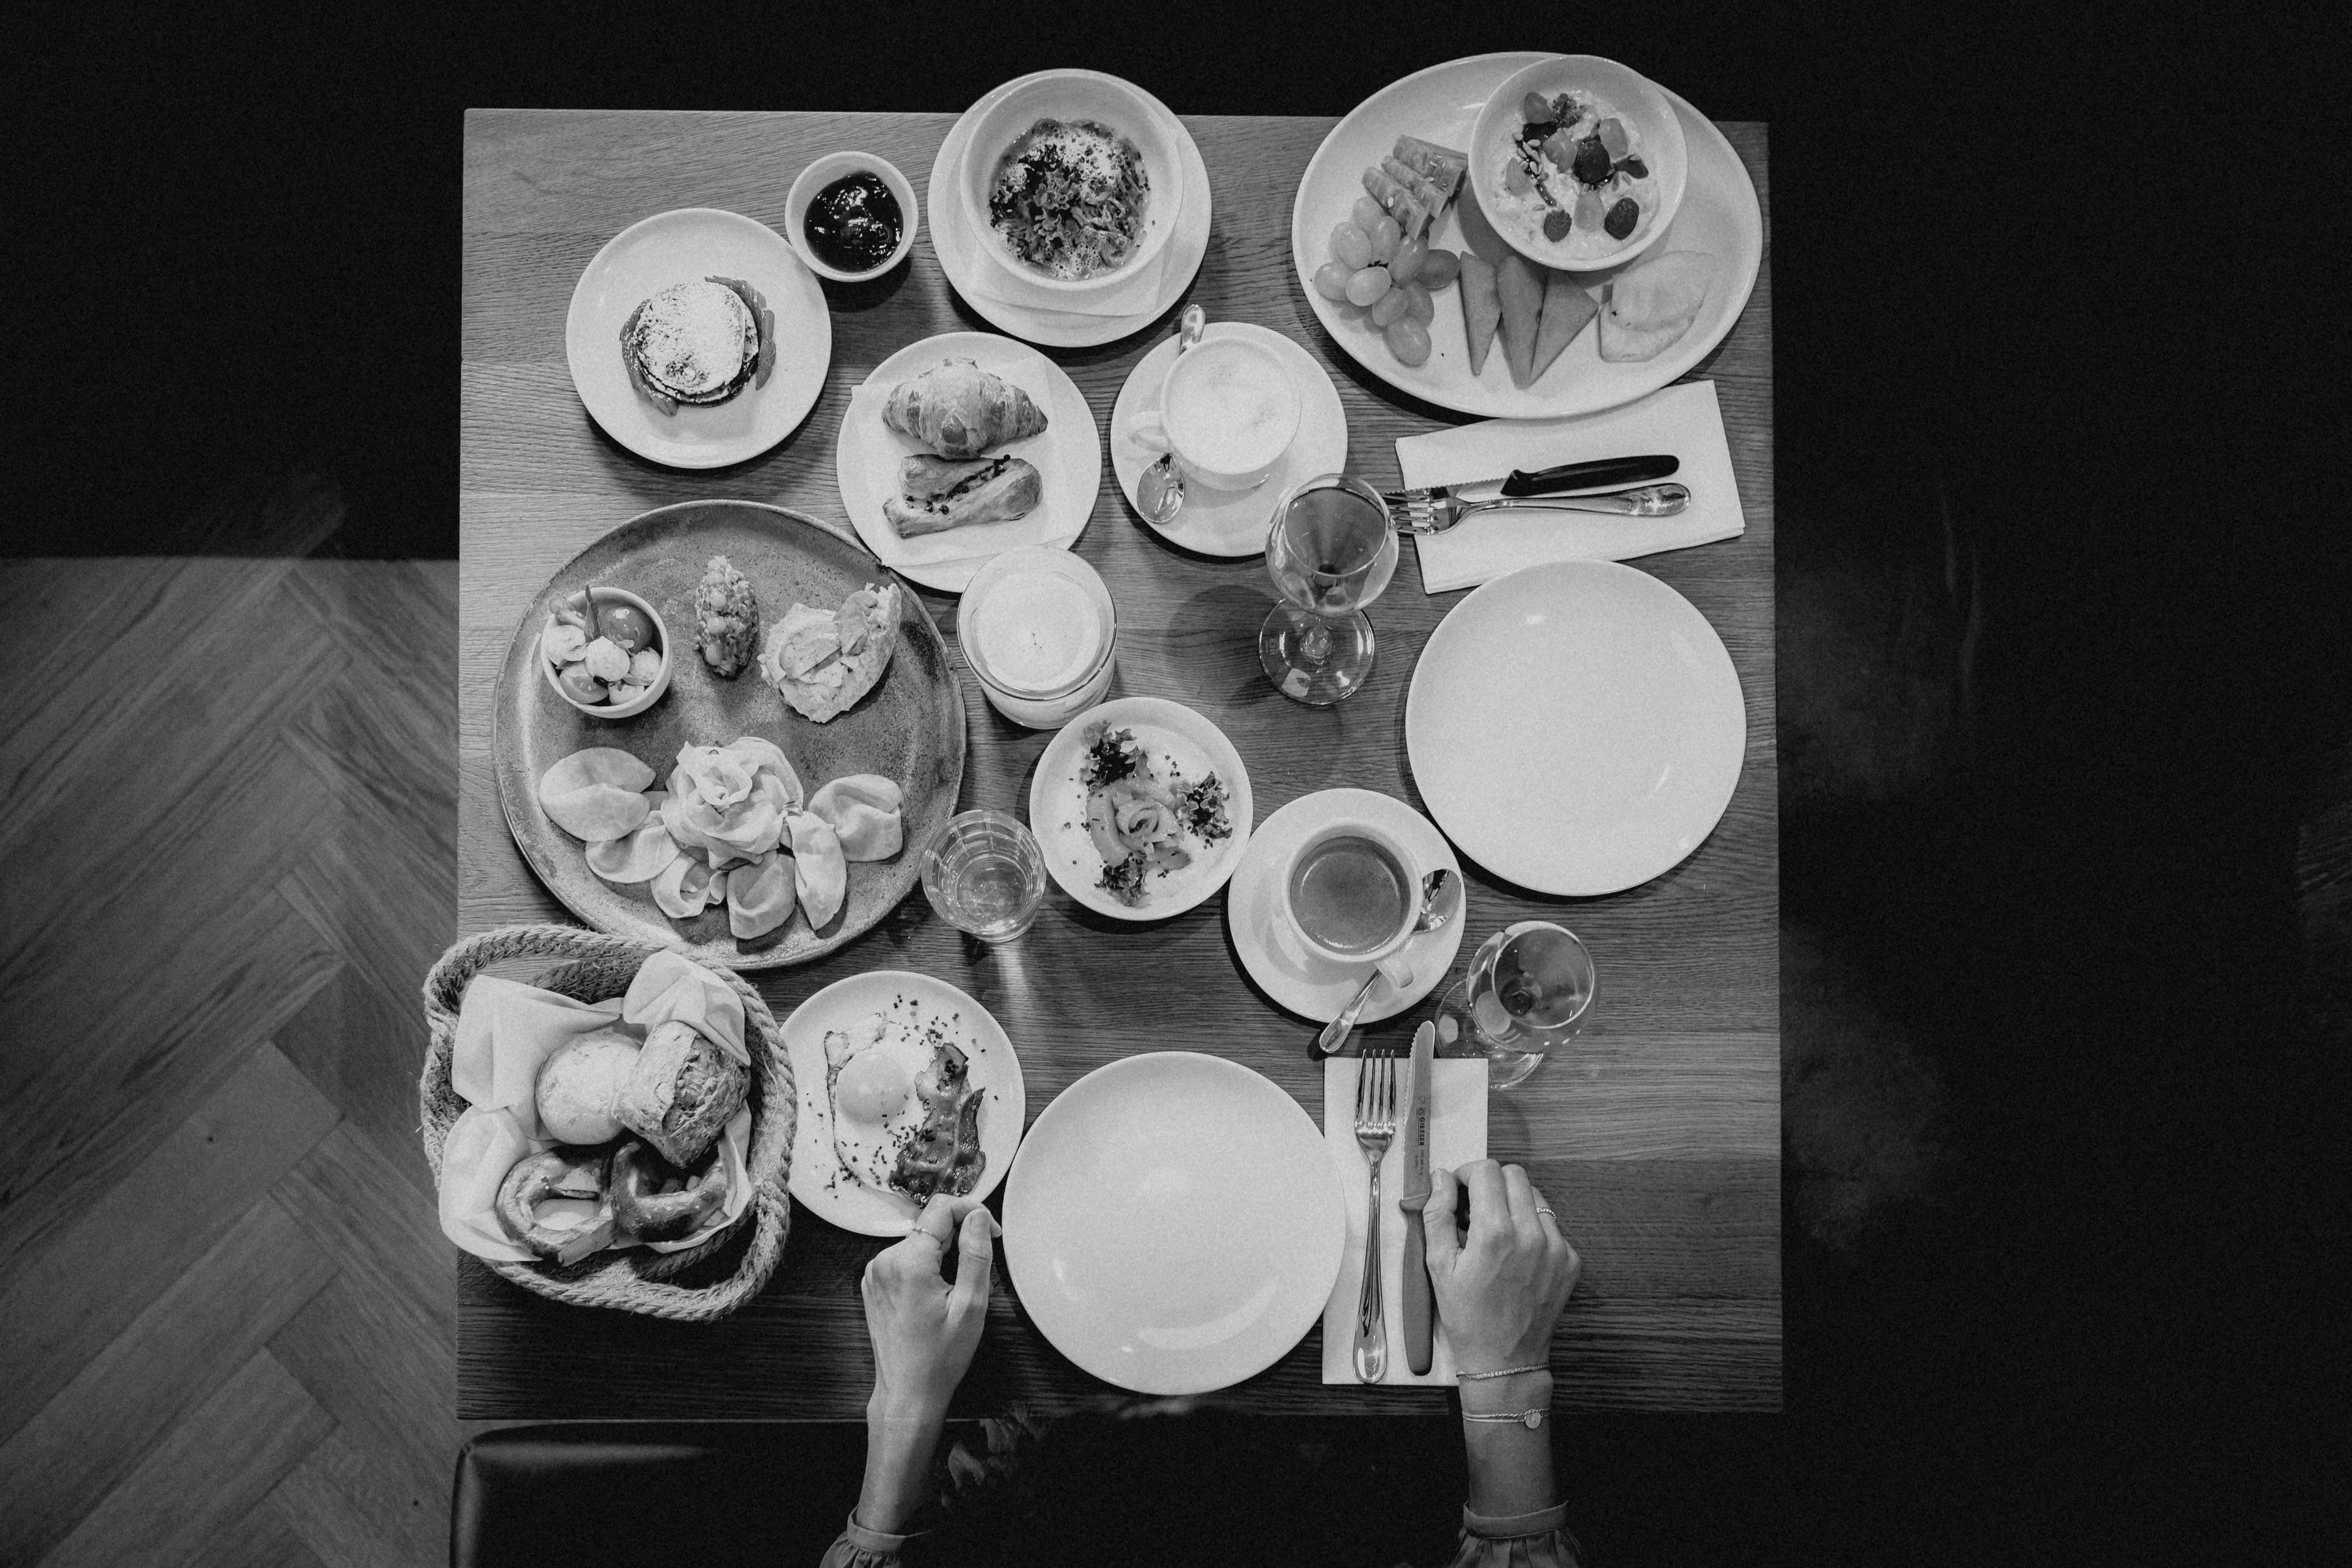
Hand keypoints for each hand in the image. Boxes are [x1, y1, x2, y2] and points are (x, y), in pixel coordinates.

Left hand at [861, 1194, 998, 1420]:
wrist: (908, 1392)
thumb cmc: (940, 1357)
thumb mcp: (971, 1306)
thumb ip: (975, 1254)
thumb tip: (978, 1216)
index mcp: (908, 1263)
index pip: (940, 1209)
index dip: (971, 1212)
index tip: (990, 1232)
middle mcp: (884, 1262)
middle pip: (930, 1225)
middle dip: (959, 1235)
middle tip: (979, 1264)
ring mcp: (875, 1273)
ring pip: (919, 1241)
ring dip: (942, 1252)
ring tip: (956, 1287)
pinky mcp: (874, 1283)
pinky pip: (905, 1258)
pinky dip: (925, 1265)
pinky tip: (936, 1293)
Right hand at [1422, 1160, 1580, 1372]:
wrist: (1505, 1360)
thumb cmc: (1468, 1316)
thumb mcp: (1439, 1266)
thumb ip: (1438, 1215)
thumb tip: (1440, 1178)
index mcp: (1496, 1233)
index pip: (1487, 1170)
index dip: (1467, 1173)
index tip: (1459, 1190)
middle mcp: (1532, 1234)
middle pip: (1515, 1175)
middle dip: (1491, 1183)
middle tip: (1475, 1207)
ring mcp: (1557, 1247)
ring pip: (1536, 1196)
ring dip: (1513, 1203)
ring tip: (1496, 1230)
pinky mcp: (1570, 1261)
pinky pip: (1551, 1224)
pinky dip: (1532, 1228)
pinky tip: (1516, 1252)